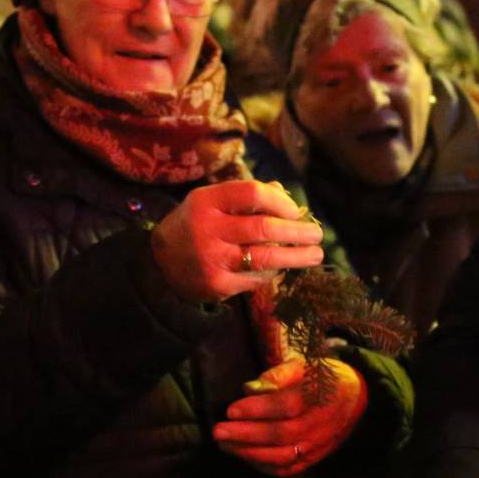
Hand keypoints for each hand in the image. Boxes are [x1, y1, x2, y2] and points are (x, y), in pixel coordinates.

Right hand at [151, 180, 322, 303]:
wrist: (160, 264)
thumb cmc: (198, 226)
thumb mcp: (213, 203)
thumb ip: (247, 196)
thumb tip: (285, 195)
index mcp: (207, 201)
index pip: (252, 193)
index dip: (280, 202)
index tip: (296, 211)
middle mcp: (207, 228)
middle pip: (264, 228)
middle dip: (298, 232)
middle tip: (318, 235)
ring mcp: (212, 258)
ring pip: (266, 257)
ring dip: (297, 257)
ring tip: (316, 255)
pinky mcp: (217, 284)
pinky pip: (257, 277)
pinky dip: (273, 272)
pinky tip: (282, 268)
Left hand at [212, 355, 367, 477]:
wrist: (357, 399)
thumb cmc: (324, 378)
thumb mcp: (305, 365)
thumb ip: (279, 374)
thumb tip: (250, 387)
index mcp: (318, 396)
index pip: (286, 406)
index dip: (257, 409)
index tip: (231, 409)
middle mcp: (318, 424)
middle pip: (280, 434)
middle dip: (245, 434)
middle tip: (218, 431)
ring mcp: (316, 445)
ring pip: (281, 456)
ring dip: (249, 453)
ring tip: (225, 445)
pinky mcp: (314, 459)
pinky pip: (287, 470)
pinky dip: (263, 467)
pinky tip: (245, 457)